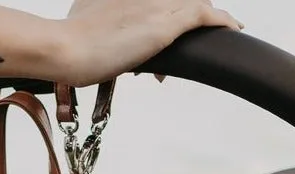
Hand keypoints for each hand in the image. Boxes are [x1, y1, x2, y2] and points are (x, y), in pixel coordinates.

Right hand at [60, 0, 241, 86]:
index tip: (158, 32)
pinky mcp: (163, 24)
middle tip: (184, 40)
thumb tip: (97, 39)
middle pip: (177, 0)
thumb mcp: (81, 20)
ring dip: (206, 16)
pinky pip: (204, 15)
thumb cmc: (66, 44)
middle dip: (184, 16)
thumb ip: (95, 23)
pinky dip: (220, 19)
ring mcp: (154, 5)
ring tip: (218, 29)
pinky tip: (232, 26)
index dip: (162, 12)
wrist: (62, 48)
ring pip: (193, 3)